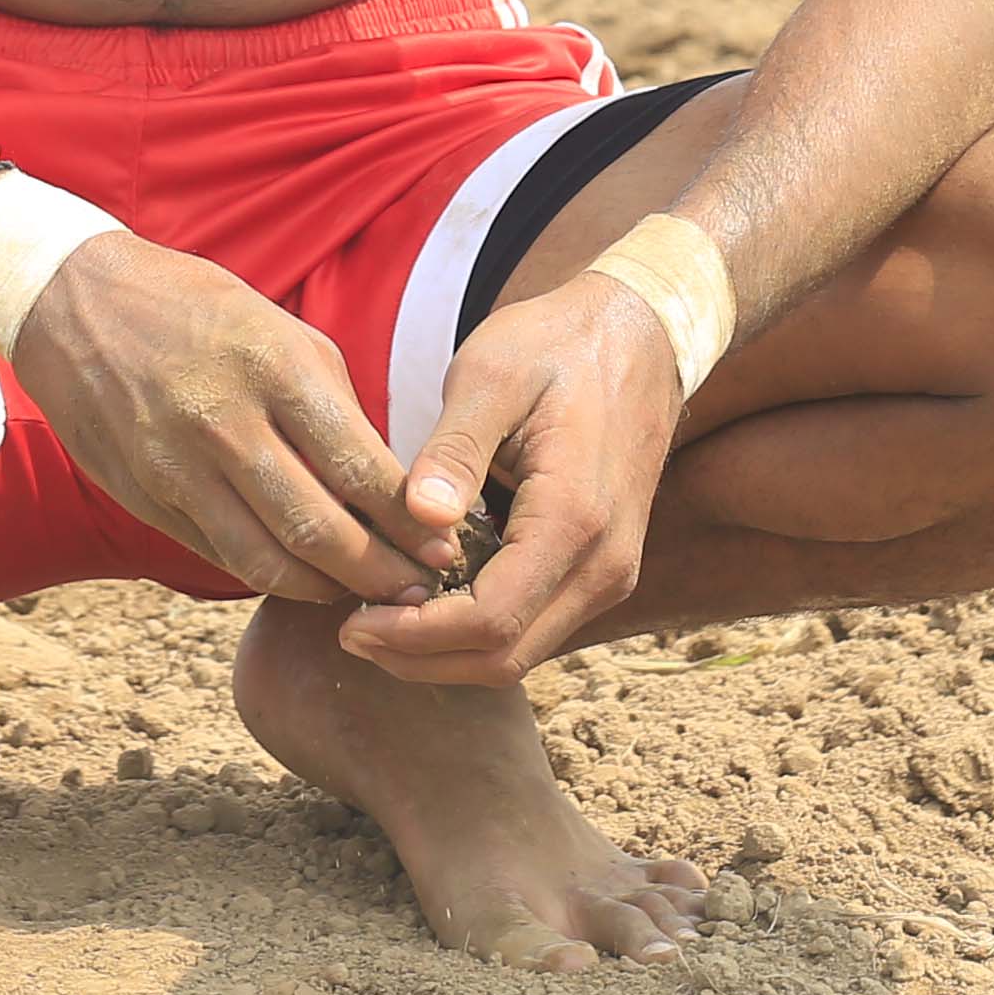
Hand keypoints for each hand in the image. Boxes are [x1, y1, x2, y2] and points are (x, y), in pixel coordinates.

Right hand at [9, 238, 432, 605]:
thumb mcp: (280, 331)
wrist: (74, 301)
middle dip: (383, 574)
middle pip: (320, 531)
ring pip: (267, 562)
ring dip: (329, 591)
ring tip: (370, 598)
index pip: (360, 468)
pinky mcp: (145, 497)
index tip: (450, 545)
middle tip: (424, 593)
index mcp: (274, 367)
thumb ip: (333, 409)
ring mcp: (177, 467)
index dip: (412, 521)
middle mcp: (225, 422)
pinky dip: (271, 576)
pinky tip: (306, 579)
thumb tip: (390, 487)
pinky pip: (220, 555)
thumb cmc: (198, 309)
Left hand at [330, 273, 686, 684]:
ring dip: (446, 651)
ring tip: (377, 618)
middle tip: (352, 631)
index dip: (415, 636)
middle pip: (505, 657)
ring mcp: (609, 573)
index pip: (491, 621)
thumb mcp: (493, 376)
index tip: (352, 622)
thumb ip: (455, 449)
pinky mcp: (599, 569)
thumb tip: (420, 515)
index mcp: (576, 518)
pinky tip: (424, 597)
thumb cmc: (558, 345)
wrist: (641, 335)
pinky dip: (475, 630)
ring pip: (521, 652)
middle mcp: (604, 564)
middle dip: (422, 658)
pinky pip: (534, 624)